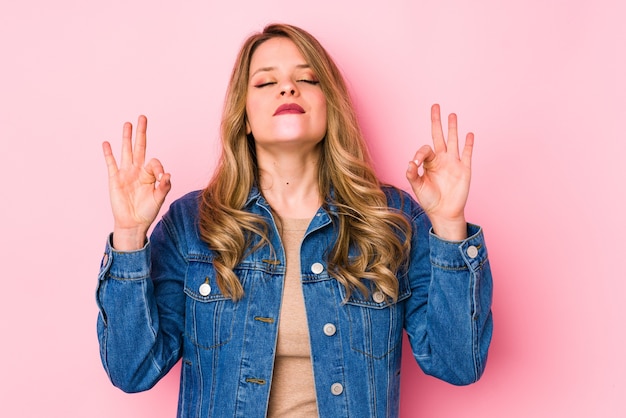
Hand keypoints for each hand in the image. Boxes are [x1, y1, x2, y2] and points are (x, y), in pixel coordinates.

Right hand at [102, 115, 170, 249]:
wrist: (133, 223)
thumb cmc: (147, 211)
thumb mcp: (159, 199)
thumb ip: (164, 187)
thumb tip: (167, 175)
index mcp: (149, 174)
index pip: (154, 162)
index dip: (159, 167)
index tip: (162, 178)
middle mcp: (138, 170)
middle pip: (139, 147)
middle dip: (141, 133)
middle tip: (142, 117)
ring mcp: (126, 173)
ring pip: (126, 151)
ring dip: (126, 137)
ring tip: (127, 124)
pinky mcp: (115, 179)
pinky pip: (111, 164)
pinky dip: (109, 154)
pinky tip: (107, 143)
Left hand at [406, 104, 472, 240]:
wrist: (444, 212)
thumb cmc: (430, 200)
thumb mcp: (418, 187)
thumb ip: (413, 175)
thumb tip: (409, 164)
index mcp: (429, 163)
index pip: (425, 149)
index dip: (419, 154)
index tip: (416, 163)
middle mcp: (441, 159)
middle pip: (439, 136)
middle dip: (436, 121)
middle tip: (435, 106)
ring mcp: (454, 163)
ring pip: (453, 140)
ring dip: (453, 128)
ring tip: (452, 114)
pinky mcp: (464, 169)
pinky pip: (467, 154)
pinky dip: (468, 144)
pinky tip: (469, 133)